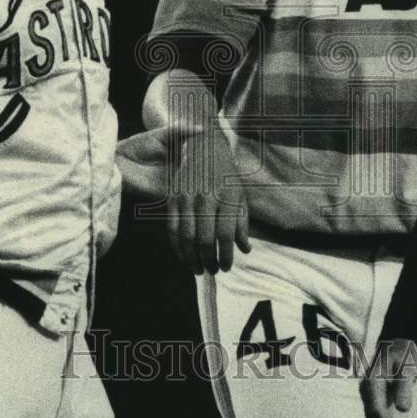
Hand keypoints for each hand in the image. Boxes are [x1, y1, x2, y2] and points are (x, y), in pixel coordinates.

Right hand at [167, 128, 250, 273]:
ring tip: (198, 269)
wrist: (202, 146)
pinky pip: (172, 227)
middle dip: (208, 261)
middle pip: (204, 239)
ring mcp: (187, 198)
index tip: (225, 267)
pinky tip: (183, 255)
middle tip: (211, 271)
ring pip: (186, 237)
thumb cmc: (225, 174)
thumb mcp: (239, 195)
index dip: (225, 256)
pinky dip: (176, 245)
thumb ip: (241, 223)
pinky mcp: (173, 198)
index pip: (225, 236)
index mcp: (226, 198)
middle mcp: (206, 199)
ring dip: (191, 258)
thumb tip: (244, 249)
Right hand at [360, 337, 416, 417]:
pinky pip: (377, 417)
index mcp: (372, 382)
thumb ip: (404, 387)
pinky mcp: (374, 398)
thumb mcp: (407, 368)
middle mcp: (367, 390)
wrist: (397, 345)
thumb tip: (403, 410)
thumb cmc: (403, 355)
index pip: (376, 411)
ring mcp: (369, 395)